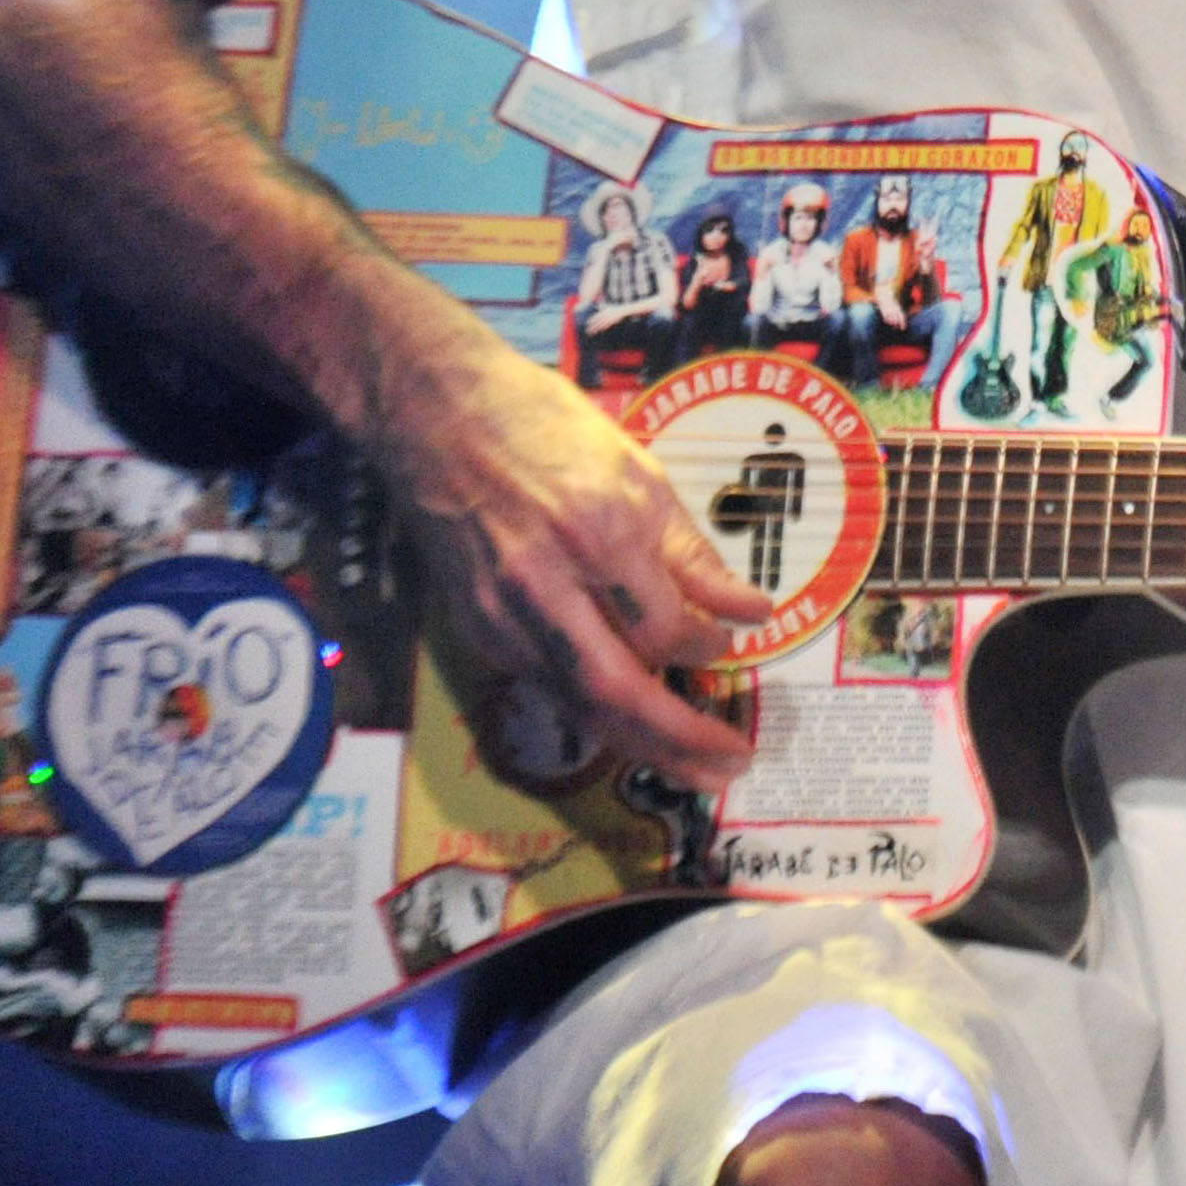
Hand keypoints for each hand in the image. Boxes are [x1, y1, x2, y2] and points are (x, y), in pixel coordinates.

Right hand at [369, 334, 772, 789]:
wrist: (436, 414)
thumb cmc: (546, 426)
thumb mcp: (637, 470)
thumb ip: (691, 551)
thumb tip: (750, 610)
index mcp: (600, 532)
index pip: (668, 627)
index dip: (710, 647)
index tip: (735, 646)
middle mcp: (548, 585)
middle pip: (620, 690)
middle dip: (680, 739)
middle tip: (733, 765)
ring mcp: (503, 615)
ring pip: (578, 704)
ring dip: (641, 747)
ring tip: (694, 771)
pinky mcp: (478, 631)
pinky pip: (546, 687)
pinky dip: (593, 713)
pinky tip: (630, 727)